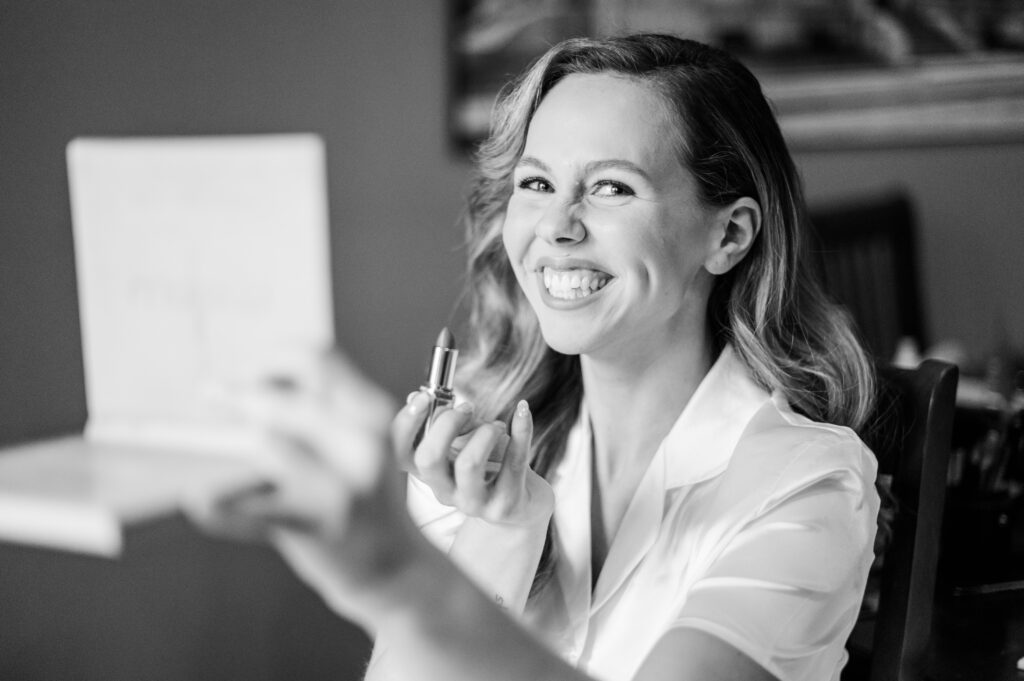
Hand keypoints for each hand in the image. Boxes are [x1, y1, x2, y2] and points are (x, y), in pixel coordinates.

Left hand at [185, 349, 422, 625]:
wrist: (397, 571)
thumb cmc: (366, 501)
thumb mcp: (361, 442)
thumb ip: (321, 408)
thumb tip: (246, 382)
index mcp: (372, 414)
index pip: (317, 358)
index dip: (272, 359)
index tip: (250, 376)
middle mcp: (362, 443)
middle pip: (285, 399)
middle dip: (241, 394)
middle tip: (212, 393)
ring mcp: (340, 487)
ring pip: (268, 443)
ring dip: (241, 444)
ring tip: (237, 460)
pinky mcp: (315, 527)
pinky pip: (254, 510)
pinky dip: (223, 507)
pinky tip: (202, 502)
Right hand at [392, 395, 552, 526]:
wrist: (521, 505)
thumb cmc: (487, 466)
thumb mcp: (461, 443)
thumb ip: (442, 423)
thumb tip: (416, 398)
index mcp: (428, 473)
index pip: (399, 453)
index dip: (406, 423)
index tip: (424, 397)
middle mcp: (444, 491)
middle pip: (429, 458)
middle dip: (447, 423)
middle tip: (468, 408)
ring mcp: (473, 503)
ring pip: (469, 464)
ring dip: (484, 432)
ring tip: (497, 426)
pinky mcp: (505, 505)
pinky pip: (513, 463)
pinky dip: (521, 430)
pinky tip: (522, 411)